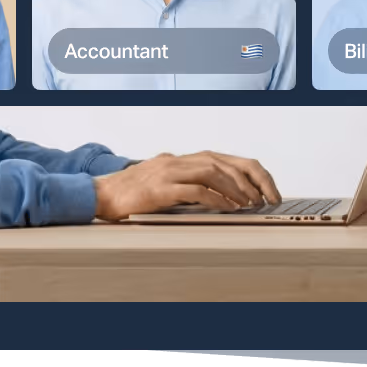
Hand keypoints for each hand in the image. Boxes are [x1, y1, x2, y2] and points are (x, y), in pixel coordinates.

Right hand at [93, 151, 280, 220]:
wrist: (100, 195)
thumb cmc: (131, 193)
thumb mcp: (164, 183)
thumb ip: (186, 184)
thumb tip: (218, 197)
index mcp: (181, 159)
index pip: (224, 158)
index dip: (249, 172)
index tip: (266, 190)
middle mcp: (177, 160)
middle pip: (223, 160)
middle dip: (251, 178)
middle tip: (266, 198)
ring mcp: (168, 171)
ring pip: (212, 170)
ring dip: (235, 188)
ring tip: (249, 204)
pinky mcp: (159, 188)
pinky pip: (193, 189)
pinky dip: (214, 197)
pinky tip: (226, 207)